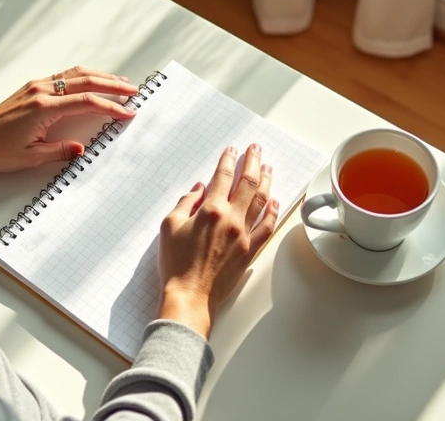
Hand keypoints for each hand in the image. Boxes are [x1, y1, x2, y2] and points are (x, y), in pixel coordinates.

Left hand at [0, 66, 138, 174]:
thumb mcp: (31, 158)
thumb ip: (60, 151)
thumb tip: (82, 150)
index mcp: (44, 108)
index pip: (87, 102)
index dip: (111, 106)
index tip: (128, 112)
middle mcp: (41, 91)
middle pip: (85, 81)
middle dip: (112, 85)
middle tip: (133, 90)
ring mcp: (36, 86)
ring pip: (74, 74)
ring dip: (99, 75)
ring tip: (119, 81)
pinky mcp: (31, 88)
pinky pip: (63, 76)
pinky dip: (82, 76)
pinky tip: (91, 80)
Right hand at [156, 144, 278, 337]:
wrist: (190, 295)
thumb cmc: (175, 263)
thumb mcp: (169, 226)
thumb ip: (186, 202)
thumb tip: (200, 189)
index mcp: (210, 210)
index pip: (223, 176)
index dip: (228, 160)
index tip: (232, 150)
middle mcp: (231, 219)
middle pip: (248, 183)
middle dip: (253, 162)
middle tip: (256, 149)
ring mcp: (244, 235)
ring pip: (261, 202)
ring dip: (266, 181)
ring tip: (268, 168)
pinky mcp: (250, 251)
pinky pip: (267, 227)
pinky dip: (273, 212)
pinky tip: (275, 201)